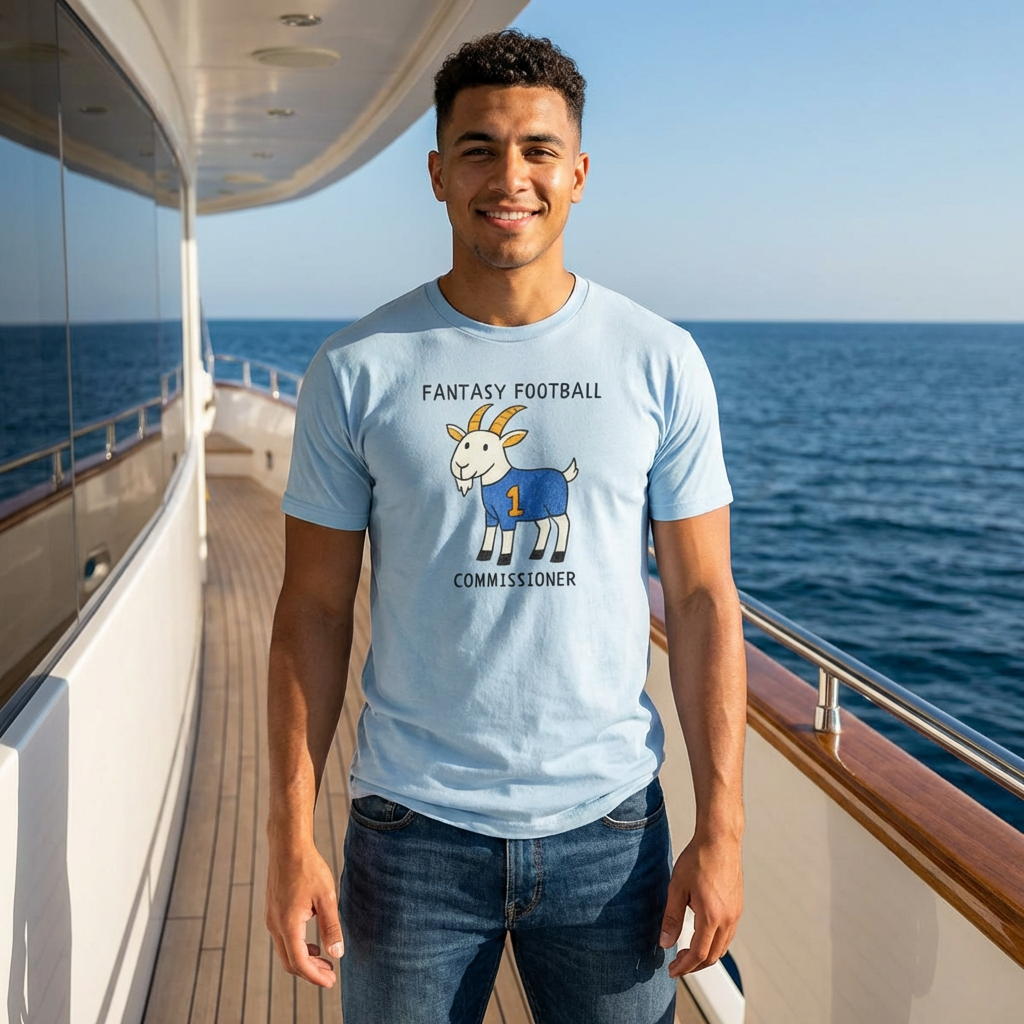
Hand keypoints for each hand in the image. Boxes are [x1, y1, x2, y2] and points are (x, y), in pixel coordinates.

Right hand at [265, 841, 343, 987]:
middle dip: (310, 972)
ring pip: (285, 951)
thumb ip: (331, 927)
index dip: (315, 976)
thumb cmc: (308, 868)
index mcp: (288, 924)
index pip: (300, 962)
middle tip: (330, 975)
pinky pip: (282, 938)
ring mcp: (271, 918)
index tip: (331, 981)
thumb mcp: (326, 897)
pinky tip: (312, 942)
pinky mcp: (272, 911)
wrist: (287, 845)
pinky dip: (297, 947)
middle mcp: (275, 925)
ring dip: (303, 959)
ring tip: (324, 960)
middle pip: (289, 962)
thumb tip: (337, 953)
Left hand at [659, 833, 742, 976]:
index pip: (699, 954)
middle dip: (694, 966)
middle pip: (713, 956)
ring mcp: (736, 914)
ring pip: (723, 947)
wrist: (719, 840)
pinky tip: (701, 937)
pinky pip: (728, 935)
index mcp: (712, 916)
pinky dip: (715, 944)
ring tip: (687, 954)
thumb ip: (671, 918)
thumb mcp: (677, 888)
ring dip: (706, 956)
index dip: (684, 966)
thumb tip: (665, 944)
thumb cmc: (698, 859)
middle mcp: (728, 919)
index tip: (672, 971)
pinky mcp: (738, 907)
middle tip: (677, 966)